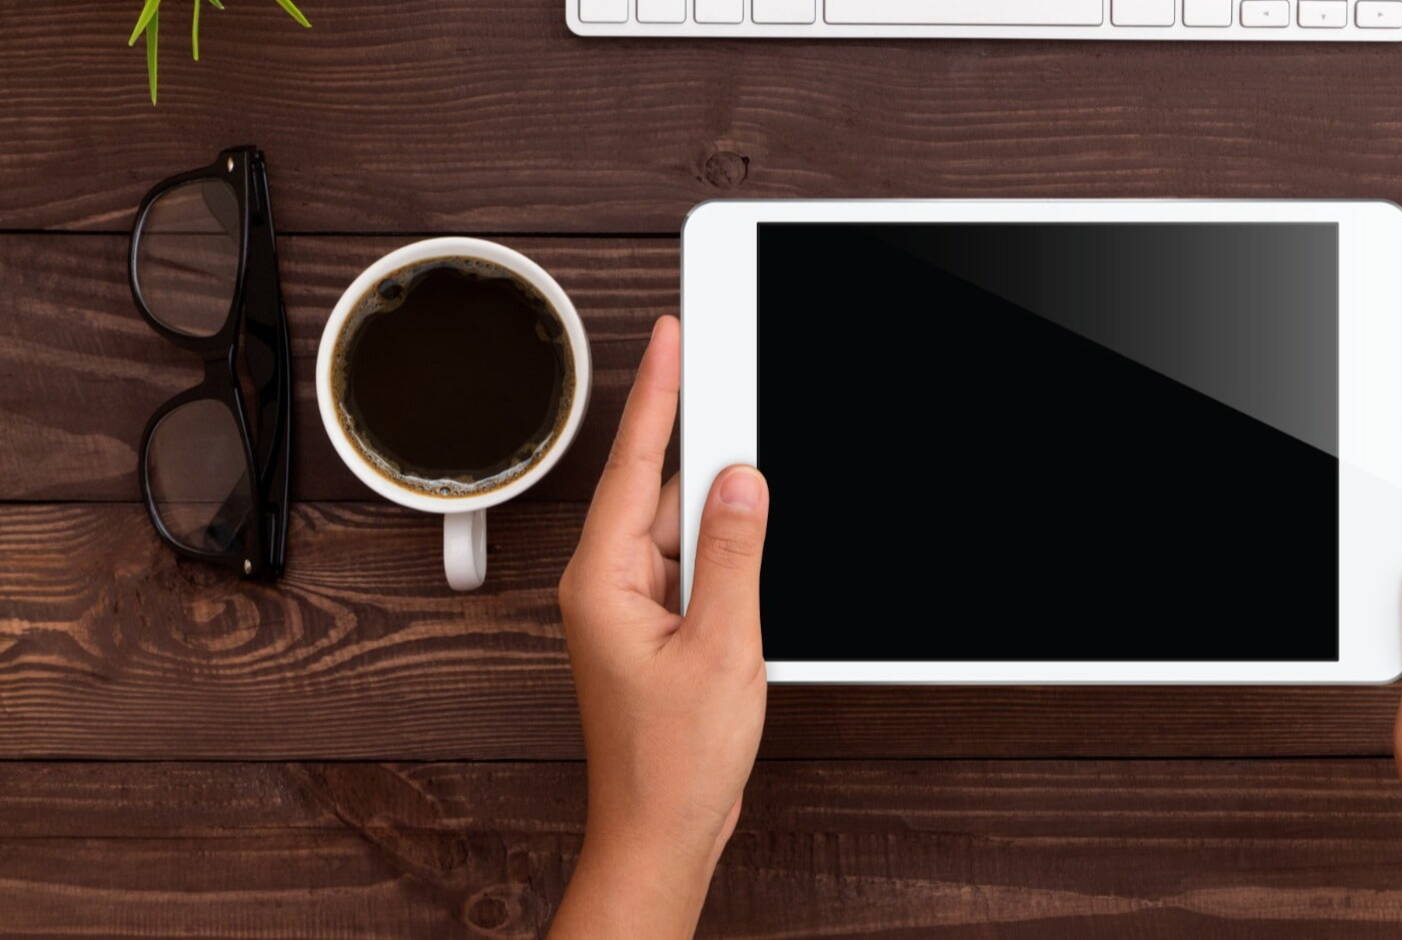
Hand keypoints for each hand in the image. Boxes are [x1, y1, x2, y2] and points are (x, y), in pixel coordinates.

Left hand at [549, 316, 769, 938]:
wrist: (663, 833)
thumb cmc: (674, 763)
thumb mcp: (722, 646)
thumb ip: (733, 554)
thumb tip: (741, 481)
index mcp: (603, 582)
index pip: (632, 463)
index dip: (659, 392)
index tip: (673, 334)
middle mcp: (608, 587)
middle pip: (662, 490)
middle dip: (710, 453)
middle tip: (750, 390)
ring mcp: (631, 609)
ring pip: (684, 530)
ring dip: (726, 518)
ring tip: (765, 505)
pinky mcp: (657, 630)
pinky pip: (692, 567)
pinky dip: (727, 555)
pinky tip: (758, 552)